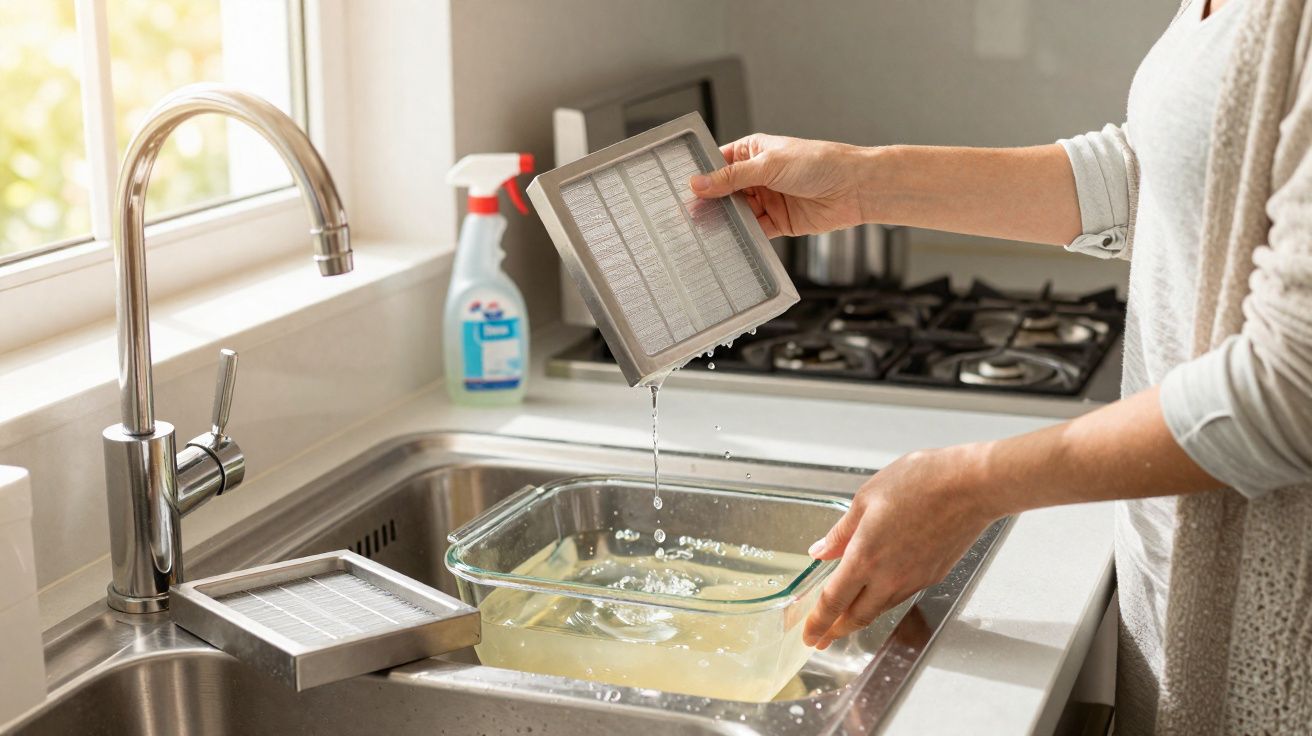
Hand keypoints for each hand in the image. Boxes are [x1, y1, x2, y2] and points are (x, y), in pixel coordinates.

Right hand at [689, 134, 873, 237]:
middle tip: (688, 214)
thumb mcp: (769, 164)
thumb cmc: (820, 162)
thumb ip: (732, 177)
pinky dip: (744, 236)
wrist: (854, 188)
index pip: (719, 163)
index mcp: (754, 152)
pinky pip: (754, 231)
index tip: (684, 188)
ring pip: (737, 213)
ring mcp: (767, 199)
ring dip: (726, 221)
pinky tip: (732, 240)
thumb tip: (699, 183)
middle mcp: (758, 176)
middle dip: (710, 202)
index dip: (702, 175)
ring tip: (706, 229)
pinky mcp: (778, 222)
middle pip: (724, 191)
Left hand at [802, 445, 997, 648]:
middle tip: (821, 637)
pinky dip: (882, 600)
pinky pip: (901, 596)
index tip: (807, 635)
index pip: (834, 601)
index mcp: (866, 557)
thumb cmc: (921, 482)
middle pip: (857, 616)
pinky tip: (877, 591)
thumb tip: (821, 551)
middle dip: (835, 630)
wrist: (971, 485)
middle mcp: (889, 577)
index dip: (817, 622)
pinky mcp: (933, 576)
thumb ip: (841, 532)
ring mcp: (914, 580)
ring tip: (845, 617)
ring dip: (859, 617)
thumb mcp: (866, 499)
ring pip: (879, 609)